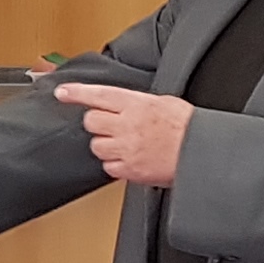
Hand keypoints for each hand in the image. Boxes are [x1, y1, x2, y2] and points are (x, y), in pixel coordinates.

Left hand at [59, 83, 192, 187]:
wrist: (201, 152)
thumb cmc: (187, 127)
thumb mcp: (163, 102)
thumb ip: (138, 102)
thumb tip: (123, 103)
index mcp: (135, 103)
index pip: (97, 95)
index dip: (76, 93)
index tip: (62, 93)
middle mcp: (126, 124)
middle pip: (91, 121)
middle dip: (97, 123)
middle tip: (110, 126)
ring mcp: (126, 148)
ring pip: (96, 146)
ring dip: (105, 145)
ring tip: (123, 144)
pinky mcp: (129, 169)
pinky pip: (108, 167)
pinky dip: (115, 164)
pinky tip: (129, 159)